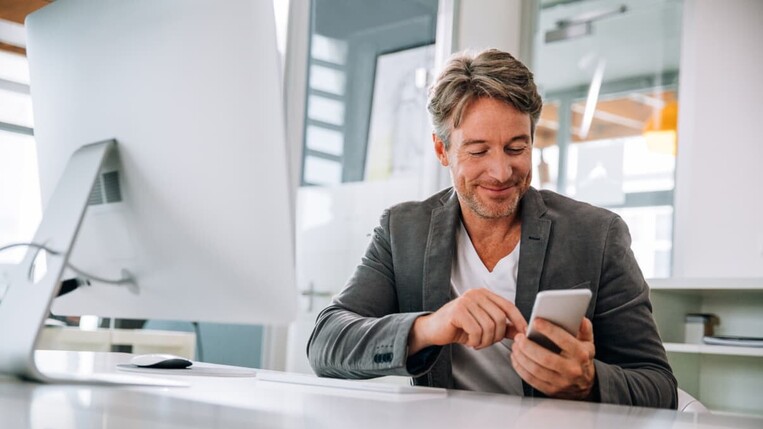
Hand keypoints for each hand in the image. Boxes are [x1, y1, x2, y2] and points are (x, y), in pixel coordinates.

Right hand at [408, 288, 526, 354]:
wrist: (434, 330)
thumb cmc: (458, 327)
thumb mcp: (484, 326)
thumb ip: (502, 327)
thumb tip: (521, 332)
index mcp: (484, 294)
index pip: (508, 306)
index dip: (518, 320)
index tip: (523, 333)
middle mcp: (476, 294)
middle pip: (500, 318)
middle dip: (496, 336)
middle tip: (487, 343)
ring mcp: (466, 301)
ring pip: (489, 326)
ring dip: (485, 341)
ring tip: (477, 343)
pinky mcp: (457, 311)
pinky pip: (476, 331)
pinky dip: (476, 341)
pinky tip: (470, 342)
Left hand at [511, 317, 595, 399]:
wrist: (584, 385)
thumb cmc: (581, 359)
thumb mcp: (587, 342)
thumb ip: (584, 328)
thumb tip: (579, 318)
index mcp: (580, 354)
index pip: (564, 340)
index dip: (548, 330)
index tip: (536, 322)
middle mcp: (571, 369)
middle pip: (545, 358)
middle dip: (528, 346)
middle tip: (519, 336)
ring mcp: (561, 382)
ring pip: (536, 369)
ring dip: (521, 356)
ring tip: (516, 346)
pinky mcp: (550, 390)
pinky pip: (531, 379)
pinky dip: (520, 368)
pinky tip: (516, 358)